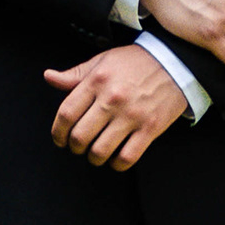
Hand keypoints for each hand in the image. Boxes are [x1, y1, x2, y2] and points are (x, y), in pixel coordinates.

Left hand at [42, 46, 188, 170]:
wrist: (175, 62)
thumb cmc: (137, 62)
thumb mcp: (103, 60)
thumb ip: (75, 73)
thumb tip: (49, 77)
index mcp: (97, 81)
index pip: (66, 114)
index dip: (57, 132)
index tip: (59, 138)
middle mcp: (112, 99)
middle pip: (80, 136)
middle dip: (74, 147)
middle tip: (78, 147)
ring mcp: (132, 116)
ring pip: (100, 151)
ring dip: (93, 158)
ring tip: (95, 154)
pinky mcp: (150, 128)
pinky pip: (127, 157)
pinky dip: (117, 164)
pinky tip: (115, 158)